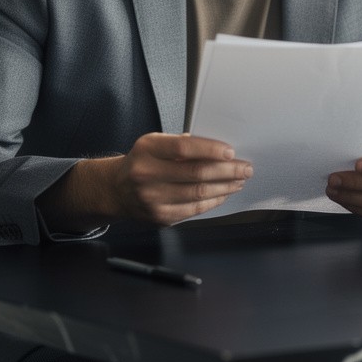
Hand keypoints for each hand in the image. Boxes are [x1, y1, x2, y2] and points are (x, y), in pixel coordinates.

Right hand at [107, 132, 253, 224]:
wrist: (117, 190)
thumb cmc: (143, 162)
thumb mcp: (155, 144)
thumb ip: (182, 144)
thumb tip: (219, 150)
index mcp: (147, 150)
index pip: (183, 149)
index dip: (211, 150)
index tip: (231, 152)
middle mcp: (146, 174)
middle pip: (195, 174)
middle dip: (227, 171)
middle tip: (245, 168)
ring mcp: (153, 199)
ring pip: (198, 194)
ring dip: (225, 187)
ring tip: (239, 181)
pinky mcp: (160, 217)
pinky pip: (194, 210)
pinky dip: (213, 201)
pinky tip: (224, 193)